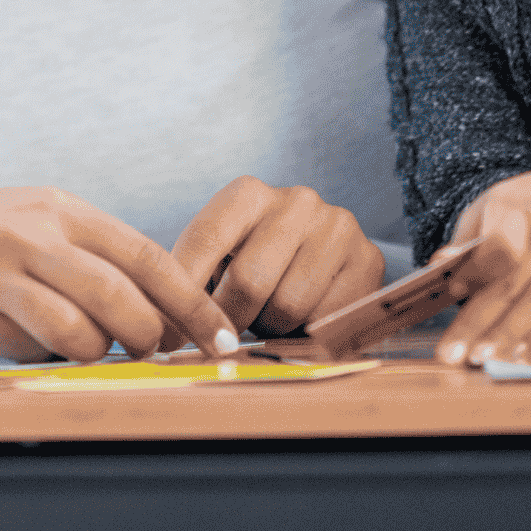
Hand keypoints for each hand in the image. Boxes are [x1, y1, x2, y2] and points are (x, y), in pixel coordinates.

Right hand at [0, 187, 238, 363]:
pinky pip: (29, 349)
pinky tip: (31, 340)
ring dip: (97, 352)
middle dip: (150, 335)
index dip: (192, 303)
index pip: (147, 256)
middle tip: (153, 351)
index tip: (223, 338)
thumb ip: (100, 255)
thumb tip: (176, 313)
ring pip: (77, 331)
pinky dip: (46, 357)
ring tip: (88, 345)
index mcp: (63, 208)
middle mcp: (30, 232)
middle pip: (118, 296)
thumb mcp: (45, 223)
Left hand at [163, 176, 383, 347]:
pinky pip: (327, 319)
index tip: (169, 333)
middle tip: (224, 337)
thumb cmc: (258, 260)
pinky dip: (308, 332)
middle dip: (229, 319)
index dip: (184, 293)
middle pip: (248, 280)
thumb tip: (162, 328)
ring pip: (288, 305)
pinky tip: (303, 319)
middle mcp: (297, 201)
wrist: (326, 251)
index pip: (205, 239)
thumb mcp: (222, 256)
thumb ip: (192, 280)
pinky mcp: (368, 260)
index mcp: (248, 193)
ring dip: (271, 326)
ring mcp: (336, 228)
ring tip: (268, 317)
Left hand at [436, 165, 530, 364]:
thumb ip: (469, 233)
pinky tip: (517, 352)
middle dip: (480, 321)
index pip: (498, 246)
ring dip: (506, 334)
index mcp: (527, 209)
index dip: (476, 271)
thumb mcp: (499, 201)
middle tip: (455, 350)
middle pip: (512, 283)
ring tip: (480, 356)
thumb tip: (441, 263)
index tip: (454, 291)